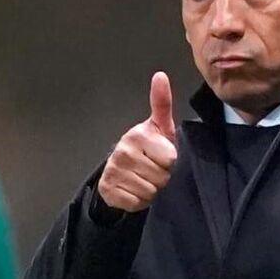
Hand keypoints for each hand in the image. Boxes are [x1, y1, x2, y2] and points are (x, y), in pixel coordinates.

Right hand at [97, 71, 177, 211]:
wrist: (122, 172)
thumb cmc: (147, 148)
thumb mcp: (159, 127)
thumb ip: (162, 103)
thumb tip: (160, 76)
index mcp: (137, 135)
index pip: (170, 158)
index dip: (169, 161)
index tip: (160, 155)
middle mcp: (123, 151)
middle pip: (162, 177)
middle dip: (161, 176)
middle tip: (151, 168)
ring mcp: (114, 171)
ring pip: (150, 191)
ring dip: (151, 189)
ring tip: (143, 177)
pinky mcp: (109, 190)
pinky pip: (137, 202)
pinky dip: (139, 201)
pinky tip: (133, 188)